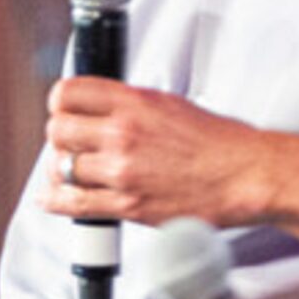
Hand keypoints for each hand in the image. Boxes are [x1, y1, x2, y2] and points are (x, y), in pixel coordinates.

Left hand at [38, 77, 271, 229]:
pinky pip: (74, 204)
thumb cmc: (219, 142)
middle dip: (61, 136)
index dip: (60, 102)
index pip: (68, 93)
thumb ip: (130, 105)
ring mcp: (123, 170)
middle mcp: (123, 133)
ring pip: (63, 167)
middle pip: (59, 130)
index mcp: (134, 102)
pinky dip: (56, 201)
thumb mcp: (170, 104)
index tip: (63, 110)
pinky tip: (52, 197)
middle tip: (69, 142)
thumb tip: (101, 108)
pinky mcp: (128, 205)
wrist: (245, 176)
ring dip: (64, 169)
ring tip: (73, 170)